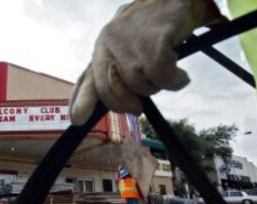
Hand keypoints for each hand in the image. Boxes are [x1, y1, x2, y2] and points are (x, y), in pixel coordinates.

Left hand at [69, 0, 224, 125]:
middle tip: (138, 108)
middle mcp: (109, 44)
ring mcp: (131, 42)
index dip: (81, 101)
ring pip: (140, 86)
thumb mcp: (125, 50)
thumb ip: (114, 76)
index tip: (77, 119)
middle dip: (127, 104)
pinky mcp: (154, 41)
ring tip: (165, 70)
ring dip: (157, 86)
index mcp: (101, 48)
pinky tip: (180, 74)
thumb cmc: (149, 31)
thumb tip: (115, 106)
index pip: (87, 79)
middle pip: (112, 90)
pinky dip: (175, 81)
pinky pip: (163, 77)